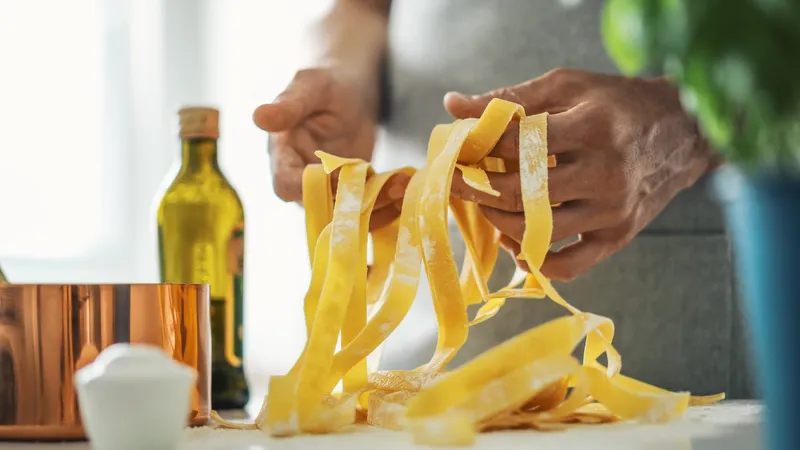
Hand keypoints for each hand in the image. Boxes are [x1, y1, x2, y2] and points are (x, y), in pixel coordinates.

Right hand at [254, 68, 408, 229]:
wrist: (351, 89)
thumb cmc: (326, 83)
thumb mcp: (310, 88)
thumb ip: (289, 105)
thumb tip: (258, 116)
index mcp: (283, 155)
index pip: (285, 186)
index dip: (310, 188)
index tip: (338, 175)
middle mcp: (302, 178)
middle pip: (319, 206)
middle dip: (350, 202)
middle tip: (382, 189)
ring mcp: (328, 188)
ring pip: (344, 213)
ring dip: (374, 207)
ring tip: (400, 189)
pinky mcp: (351, 191)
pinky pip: (364, 208)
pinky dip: (385, 204)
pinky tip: (404, 188)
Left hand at [445, 68, 717, 280]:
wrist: (685, 132)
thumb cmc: (619, 104)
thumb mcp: (568, 87)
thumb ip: (510, 98)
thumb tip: (453, 106)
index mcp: (592, 128)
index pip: (517, 145)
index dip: (477, 149)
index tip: (456, 151)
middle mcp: (605, 173)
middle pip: (521, 194)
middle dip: (476, 190)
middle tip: (456, 182)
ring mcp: (612, 210)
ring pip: (537, 233)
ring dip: (499, 222)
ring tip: (487, 204)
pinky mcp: (618, 236)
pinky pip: (567, 265)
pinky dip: (534, 261)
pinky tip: (518, 242)